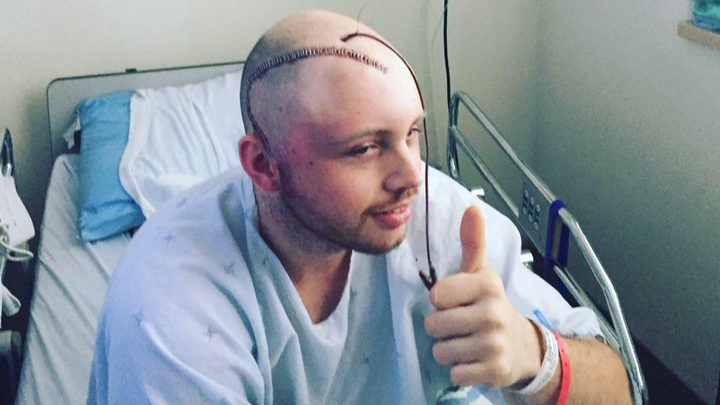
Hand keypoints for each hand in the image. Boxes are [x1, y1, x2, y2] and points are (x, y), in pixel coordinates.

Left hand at [424, 206, 541, 387]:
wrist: (522, 346)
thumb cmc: (490, 305)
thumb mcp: (481, 273)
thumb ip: (472, 242)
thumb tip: (471, 207)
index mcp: (486, 286)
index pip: (436, 295)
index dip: (440, 301)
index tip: (456, 301)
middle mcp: (492, 314)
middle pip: (433, 326)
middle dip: (441, 328)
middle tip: (460, 325)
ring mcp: (494, 344)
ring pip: (441, 351)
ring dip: (448, 350)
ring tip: (466, 341)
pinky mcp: (493, 372)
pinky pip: (454, 373)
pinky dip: (459, 370)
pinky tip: (473, 360)